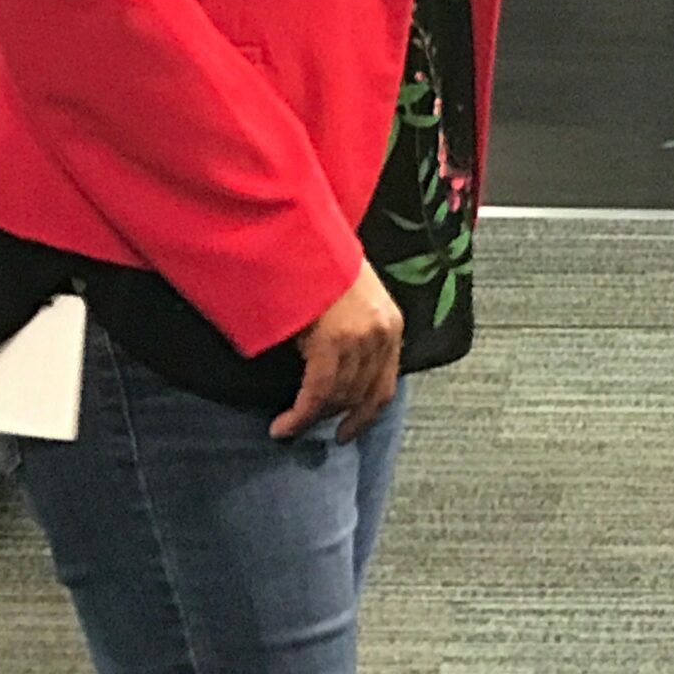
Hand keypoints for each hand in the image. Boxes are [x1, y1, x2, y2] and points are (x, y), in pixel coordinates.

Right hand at [272, 261, 401, 441]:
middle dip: (332, 414)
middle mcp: (381, 336)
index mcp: (392, 326)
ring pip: (337, 398)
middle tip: (308, 423)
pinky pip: (316, 394)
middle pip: (358, 395)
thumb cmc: (324, 268)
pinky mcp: (331, 344)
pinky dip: (299, 417)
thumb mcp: (356, 301)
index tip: (347, 433)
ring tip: (290, 423)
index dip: (365, 415)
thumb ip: (359, 335)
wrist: (307, 241)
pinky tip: (282, 427)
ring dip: (312, 416)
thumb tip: (343, 373)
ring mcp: (358, 341)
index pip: (385, 386)